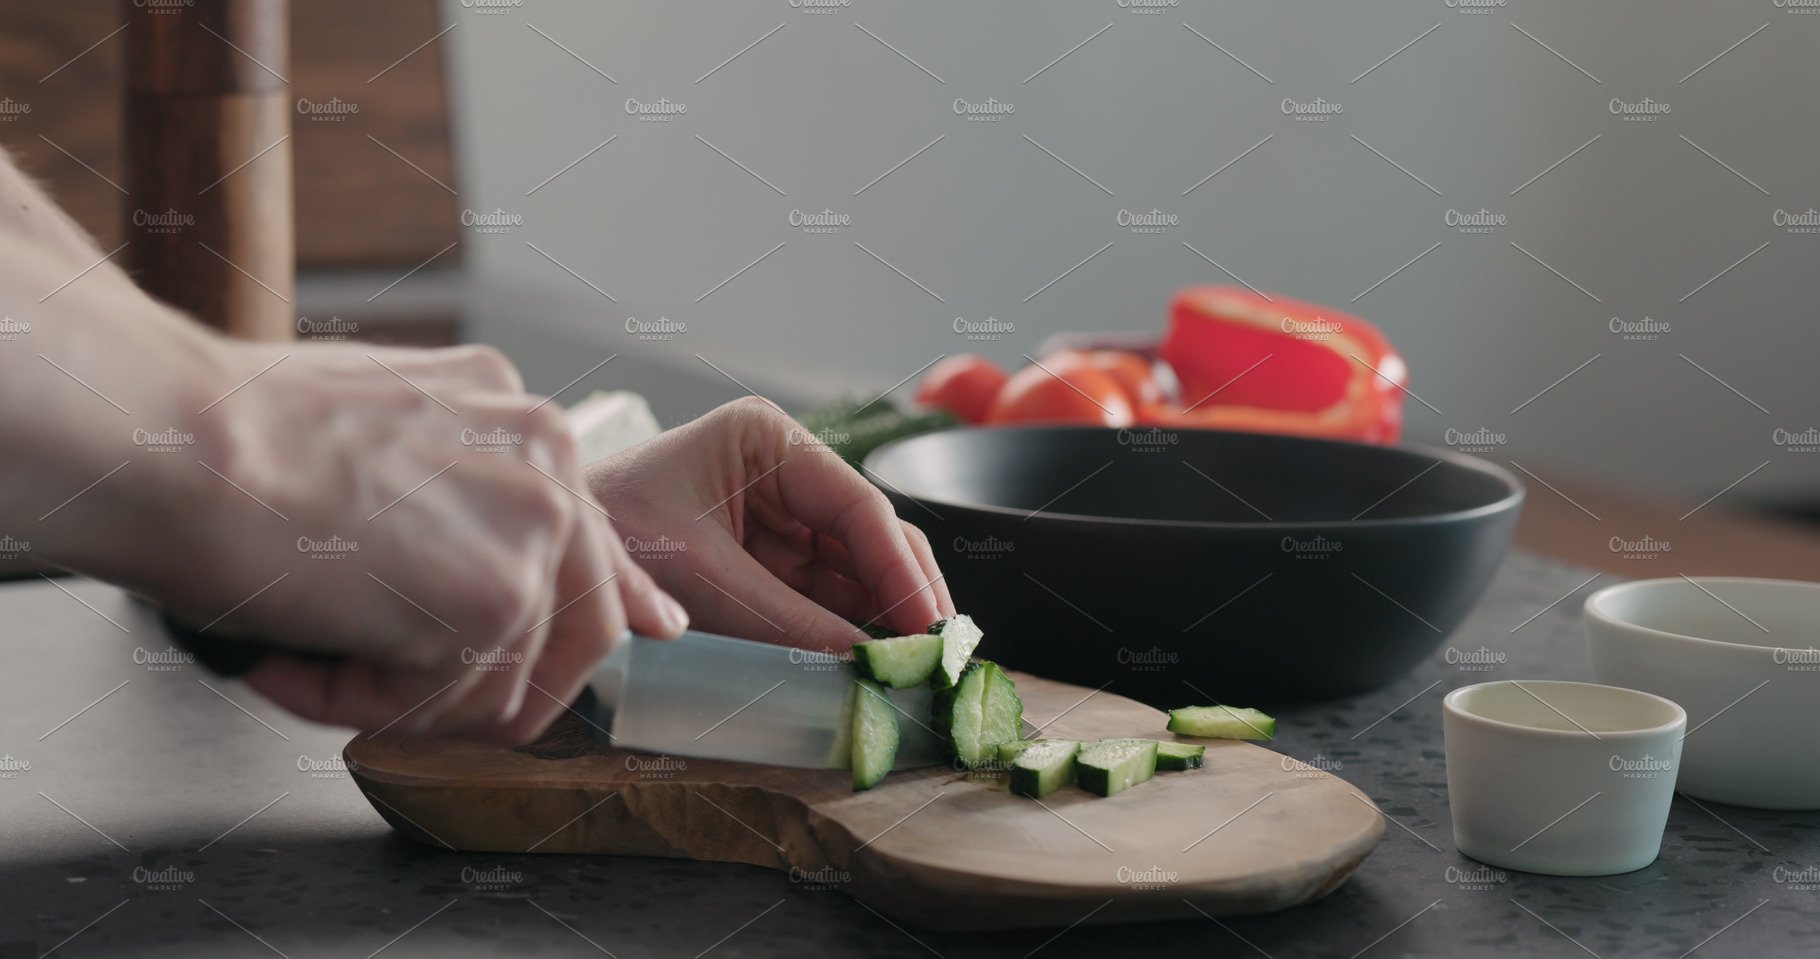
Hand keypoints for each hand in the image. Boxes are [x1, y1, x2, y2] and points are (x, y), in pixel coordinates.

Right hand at [143, 339, 685, 742]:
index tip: (649, 629)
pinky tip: (296, 645)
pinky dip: (356, 704)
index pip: (593, 537)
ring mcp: (534, 525)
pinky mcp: (497, 597)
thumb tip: (532, 574)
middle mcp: (548, 457)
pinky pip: (441, 709)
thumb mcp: (378, 446)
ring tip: (304, 640)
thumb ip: (468, 502)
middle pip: (579, 630)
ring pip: (502, 687)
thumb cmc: (229, 438)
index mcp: (518, 418)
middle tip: (375, 679)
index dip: (616, 602)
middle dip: (477, 683)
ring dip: (397, 694)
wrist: (162, 436)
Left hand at [587, 397, 953, 650]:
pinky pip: (824, 596)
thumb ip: (791, 622)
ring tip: (918, 671)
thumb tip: (870, 663)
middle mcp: (781, 470)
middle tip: (938, 658)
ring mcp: (776, 516)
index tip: (932, 629)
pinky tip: (876, 665)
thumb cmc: (603, 540)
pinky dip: (851, 632)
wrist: (539, 561)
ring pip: (856, 571)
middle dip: (906, 596)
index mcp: (766, 440)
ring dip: (885, 620)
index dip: (902, 572)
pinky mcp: (764, 560)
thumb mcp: (704, 580)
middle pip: (870, 537)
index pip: (858, 506)